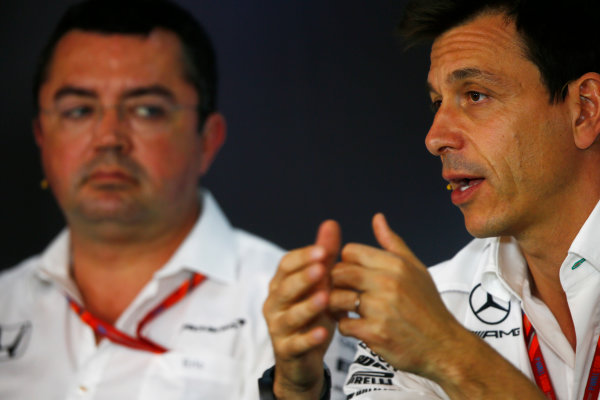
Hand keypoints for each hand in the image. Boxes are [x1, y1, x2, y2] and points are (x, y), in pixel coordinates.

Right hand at [263, 220, 340, 398]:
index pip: (286, 265)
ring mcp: (278, 327)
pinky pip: (296, 344)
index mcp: (281, 284)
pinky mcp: (287, 350)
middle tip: (322, 268)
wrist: (302, 358)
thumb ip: (324, 256)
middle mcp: (275, 303)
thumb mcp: (320, 284)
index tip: (323, 250)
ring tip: (324, 297)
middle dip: (303, 277)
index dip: (303, 257)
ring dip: (307, 306)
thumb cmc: (312, 315)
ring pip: (289, 315)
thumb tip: (331, 223)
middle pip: (285, 287)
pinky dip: (309, 338)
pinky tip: (324, 331)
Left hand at [330, 213, 458, 377]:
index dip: (346, 263)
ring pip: (335, 298)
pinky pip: (343, 325)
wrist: (444, 346)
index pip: (350, 251)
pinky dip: (346, 327)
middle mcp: (388, 283)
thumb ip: (392, 243)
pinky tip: (358, 327)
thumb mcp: (416, 269)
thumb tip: (377, 218)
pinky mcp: (375, 333)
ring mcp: (381, 308)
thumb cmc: (427, 306)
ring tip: (347, 310)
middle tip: (345, 293)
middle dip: (337, 284)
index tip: (353, 276)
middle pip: (338, 272)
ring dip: (337, 306)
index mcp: (396, 264)